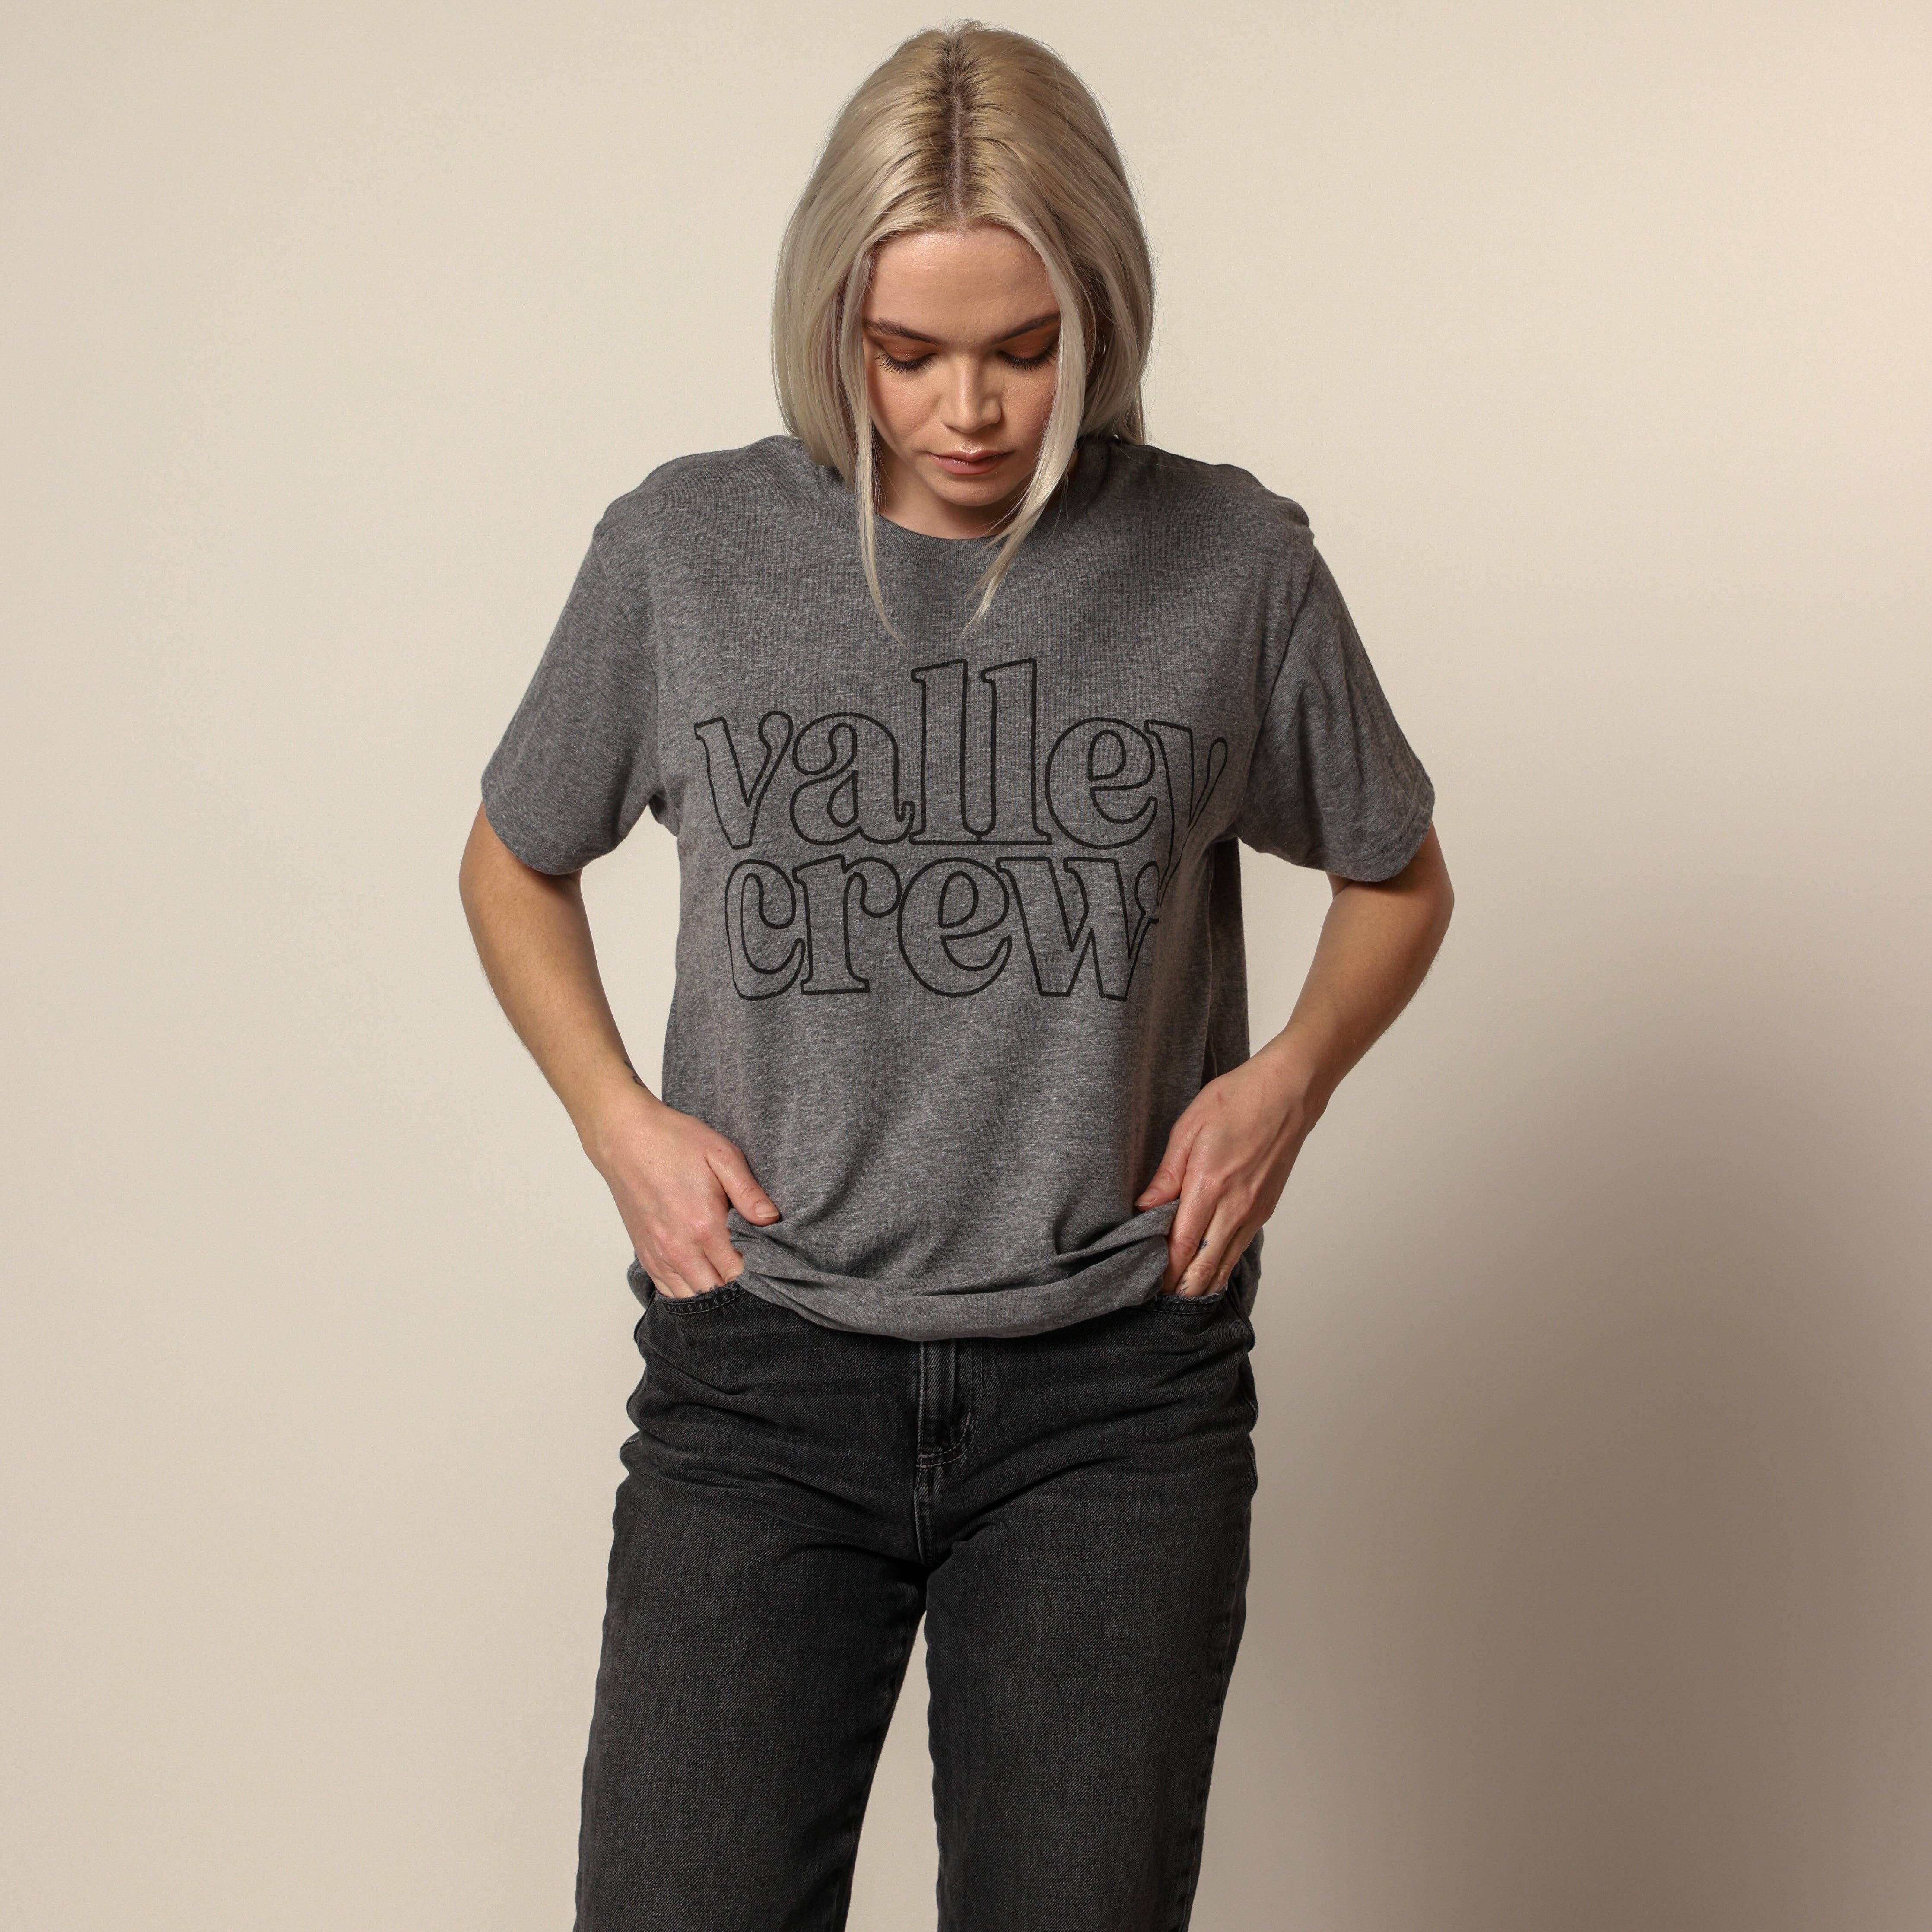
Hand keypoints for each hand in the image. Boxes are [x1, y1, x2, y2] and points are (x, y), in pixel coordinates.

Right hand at [586, 1087, 780, 1299]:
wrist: (624, 1137)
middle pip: (716, 1290)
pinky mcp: (645, 1253)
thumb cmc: (673, 1141)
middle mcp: (679, 1247)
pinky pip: (667, 1290)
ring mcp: (658, 1253)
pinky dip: (687, 1289)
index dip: (757, 1272)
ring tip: (726, 1270)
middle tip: (750, 1266)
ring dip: (711, 1289)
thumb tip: (771, 1220)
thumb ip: (748, 1192)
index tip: (767, 1261)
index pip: (738, 1272)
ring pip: (692, 1296)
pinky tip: (700, 1274)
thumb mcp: (721, 1155)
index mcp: (704, 1224)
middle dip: (737, 1285)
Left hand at [1134, 1048, 1318, 1296]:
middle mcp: (1235, 1206)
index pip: (1184, 1244)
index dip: (1165, 1271)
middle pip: (1206, 1265)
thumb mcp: (1188, 1129)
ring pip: (1225, 1262)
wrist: (1288, 1093)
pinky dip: (1222, 1266)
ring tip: (1179, 1296)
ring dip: (1202, 1283)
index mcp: (1211, 1186)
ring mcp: (1254, 1211)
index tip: (1146, 1286)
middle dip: (1181, 1287)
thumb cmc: (1237, 1101)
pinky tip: (1208, 1272)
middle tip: (1158, 1300)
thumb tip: (1144, 1209)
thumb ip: (1166, 1175)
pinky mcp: (1264, 1209)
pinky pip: (1239, 1248)